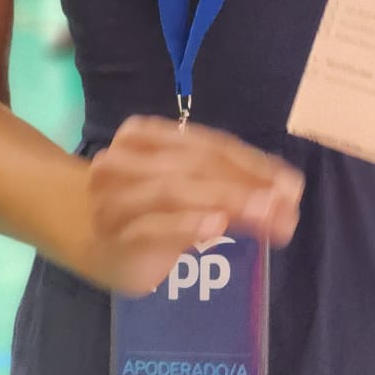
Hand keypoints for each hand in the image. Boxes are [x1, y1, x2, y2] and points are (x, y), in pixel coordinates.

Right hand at [85, 116, 303, 296]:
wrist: (83, 237)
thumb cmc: (145, 208)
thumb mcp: (185, 187)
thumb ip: (227, 184)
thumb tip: (286, 194)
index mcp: (144, 136)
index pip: (207, 145)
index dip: (252, 163)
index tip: (292, 184)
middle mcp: (125, 160)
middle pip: (194, 165)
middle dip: (245, 184)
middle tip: (285, 203)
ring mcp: (115, 198)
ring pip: (174, 191)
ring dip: (225, 200)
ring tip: (263, 212)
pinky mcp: (115, 237)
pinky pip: (153, 227)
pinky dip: (187, 225)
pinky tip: (215, 226)